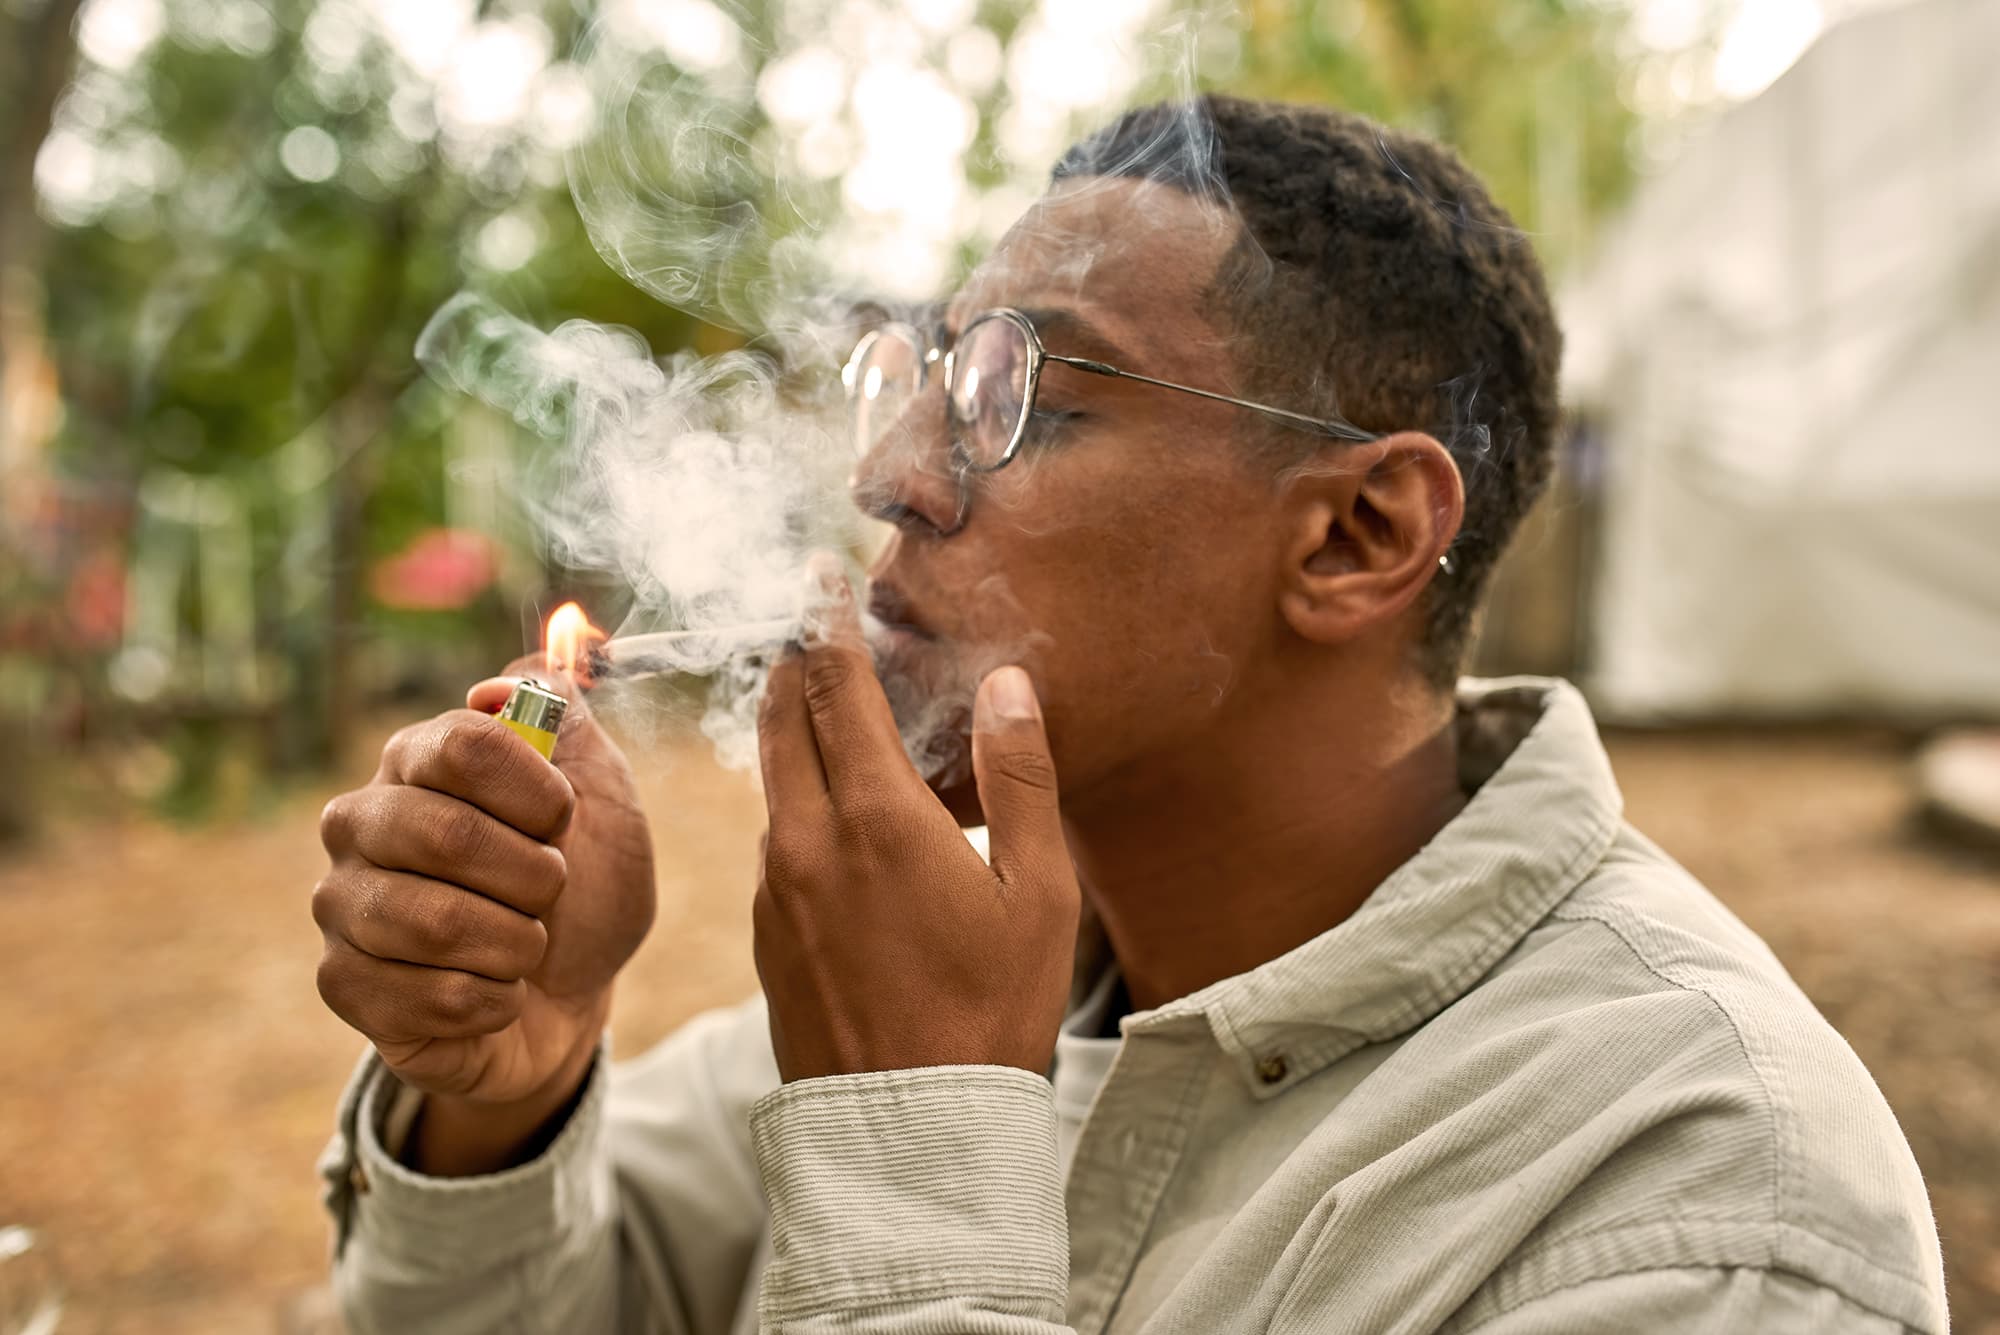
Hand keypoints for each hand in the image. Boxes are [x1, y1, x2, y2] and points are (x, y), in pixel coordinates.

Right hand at [314, 662, 655, 1114]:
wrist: (574, 997)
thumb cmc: (584, 888)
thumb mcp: (604, 795)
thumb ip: (565, 718)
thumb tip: (501, 684)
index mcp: (418, 759)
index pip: (465, 744)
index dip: (538, 792)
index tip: (564, 821)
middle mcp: (362, 821)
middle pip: (447, 834)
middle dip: (534, 877)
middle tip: (549, 893)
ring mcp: (343, 902)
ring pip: (436, 924)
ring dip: (516, 944)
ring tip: (524, 945)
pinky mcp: (342, 981)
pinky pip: (429, 996)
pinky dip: (492, 1001)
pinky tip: (494, 993)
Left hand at [753, 556, 1080, 1081]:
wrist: (911, 1133)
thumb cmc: (992, 1012)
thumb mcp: (1037, 894)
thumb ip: (1018, 778)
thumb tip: (1007, 686)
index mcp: (874, 818)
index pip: (833, 685)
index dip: (826, 622)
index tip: (819, 576)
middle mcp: (806, 840)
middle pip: (781, 717)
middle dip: (797, 666)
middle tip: (819, 633)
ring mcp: (777, 889)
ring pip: (773, 780)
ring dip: (796, 736)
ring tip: (841, 719)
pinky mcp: (768, 934)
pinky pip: (776, 839)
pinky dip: (798, 802)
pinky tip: (842, 821)